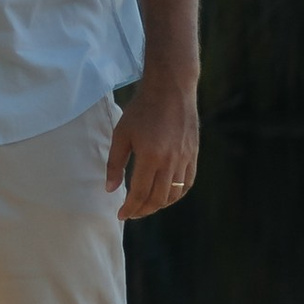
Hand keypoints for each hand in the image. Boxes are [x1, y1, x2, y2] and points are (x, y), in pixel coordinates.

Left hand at [105, 71, 197, 222]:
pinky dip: (177, 194)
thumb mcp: (121, 134)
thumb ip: (115, 163)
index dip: (130, 208)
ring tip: (147, 205)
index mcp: (150, 156)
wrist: (171, 89)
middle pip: (158, 198)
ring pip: (174, 193)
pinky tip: (166, 195)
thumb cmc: (142, 109)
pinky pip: (187, 182)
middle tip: (132, 213)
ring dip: (160, 204)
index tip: (122, 214)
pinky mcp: (193, 154)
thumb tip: (110, 189)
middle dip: (143, 210)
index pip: (140, 193)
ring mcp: (184, 158)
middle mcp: (170, 161)